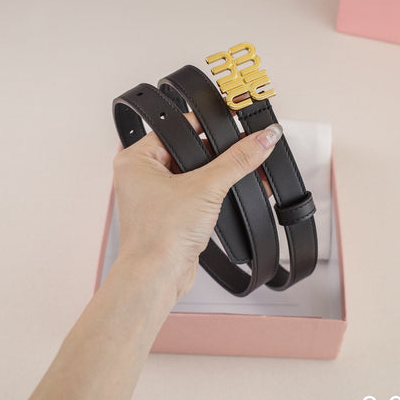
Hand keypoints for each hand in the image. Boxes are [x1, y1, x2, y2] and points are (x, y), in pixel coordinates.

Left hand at [113, 113, 282, 300]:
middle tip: (242, 149)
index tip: (231, 122)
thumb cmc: (160, 236)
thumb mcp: (206, 188)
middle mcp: (142, 175)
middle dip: (219, 154)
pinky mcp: (170, 212)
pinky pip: (196, 192)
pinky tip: (237, 190)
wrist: (158, 277)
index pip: (177, 129)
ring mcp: (156, 195)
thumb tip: (262, 139)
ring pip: (195, 173)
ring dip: (221, 174)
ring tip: (244, 171)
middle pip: (189, 151)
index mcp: (136, 159)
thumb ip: (238, 160)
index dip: (206, 125)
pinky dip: (216, 192)